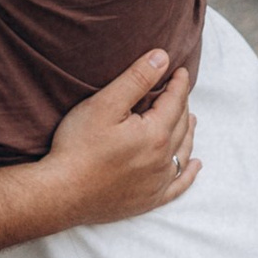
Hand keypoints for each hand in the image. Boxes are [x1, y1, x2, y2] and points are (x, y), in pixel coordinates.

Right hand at [41, 52, 196, 227]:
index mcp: (155, 134)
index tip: (181, 71)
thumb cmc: (78, 146)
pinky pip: (178, 185)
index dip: (179, 84)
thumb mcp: (104, 104)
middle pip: (180, 126)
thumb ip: (136, 79)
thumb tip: (162, 57)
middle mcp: (162, 160)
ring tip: (190, 120)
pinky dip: (189, 174)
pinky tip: (195, 165)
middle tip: (180, 91)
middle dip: (182, 105)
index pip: (175, 102)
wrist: (62, 193)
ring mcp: (157, 182)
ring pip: (182, 153)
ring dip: (188, 133)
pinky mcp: (148, 200)